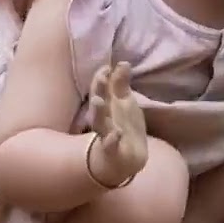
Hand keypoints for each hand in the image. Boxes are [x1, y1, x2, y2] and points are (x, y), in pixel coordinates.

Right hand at [87, 62, 148, 186]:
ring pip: (99, 123)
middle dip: (98, 90)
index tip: (107, 67)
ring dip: (98, 112)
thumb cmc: (122, 126)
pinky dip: (111, 140)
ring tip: (99, 101)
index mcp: (107, 106)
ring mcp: (106, 135)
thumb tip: (123, 62)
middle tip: (101, 77)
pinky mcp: (113, 151)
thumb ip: (121, 83)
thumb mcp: (124, 102)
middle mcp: (103, 119)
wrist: (125, 160)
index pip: (101, 89)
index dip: (102, 77)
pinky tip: (116, 134)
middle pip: (98, 103)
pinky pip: (110, 146)